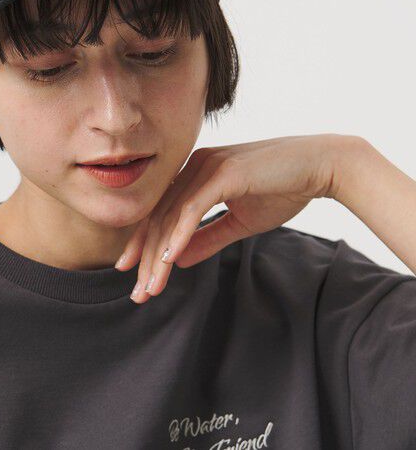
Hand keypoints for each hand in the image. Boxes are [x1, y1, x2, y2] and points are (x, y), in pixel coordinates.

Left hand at [116, 133, 349, 302]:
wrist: (321, 166)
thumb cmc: (283, 189)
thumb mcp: (239, 222)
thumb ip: (207, 238)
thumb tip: (177, 260)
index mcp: (196, 174)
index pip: (162, 213)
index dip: (146, 245)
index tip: (136, 275)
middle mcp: (195, 167)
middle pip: (160, 216)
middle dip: (146, 257)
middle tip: (137, 292)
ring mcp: (207, 166)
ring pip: (172, 216)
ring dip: (159, 254)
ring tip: (150, 286)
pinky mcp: (223, 172)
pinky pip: (193, 208)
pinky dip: (179, 235)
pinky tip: (169, 260)